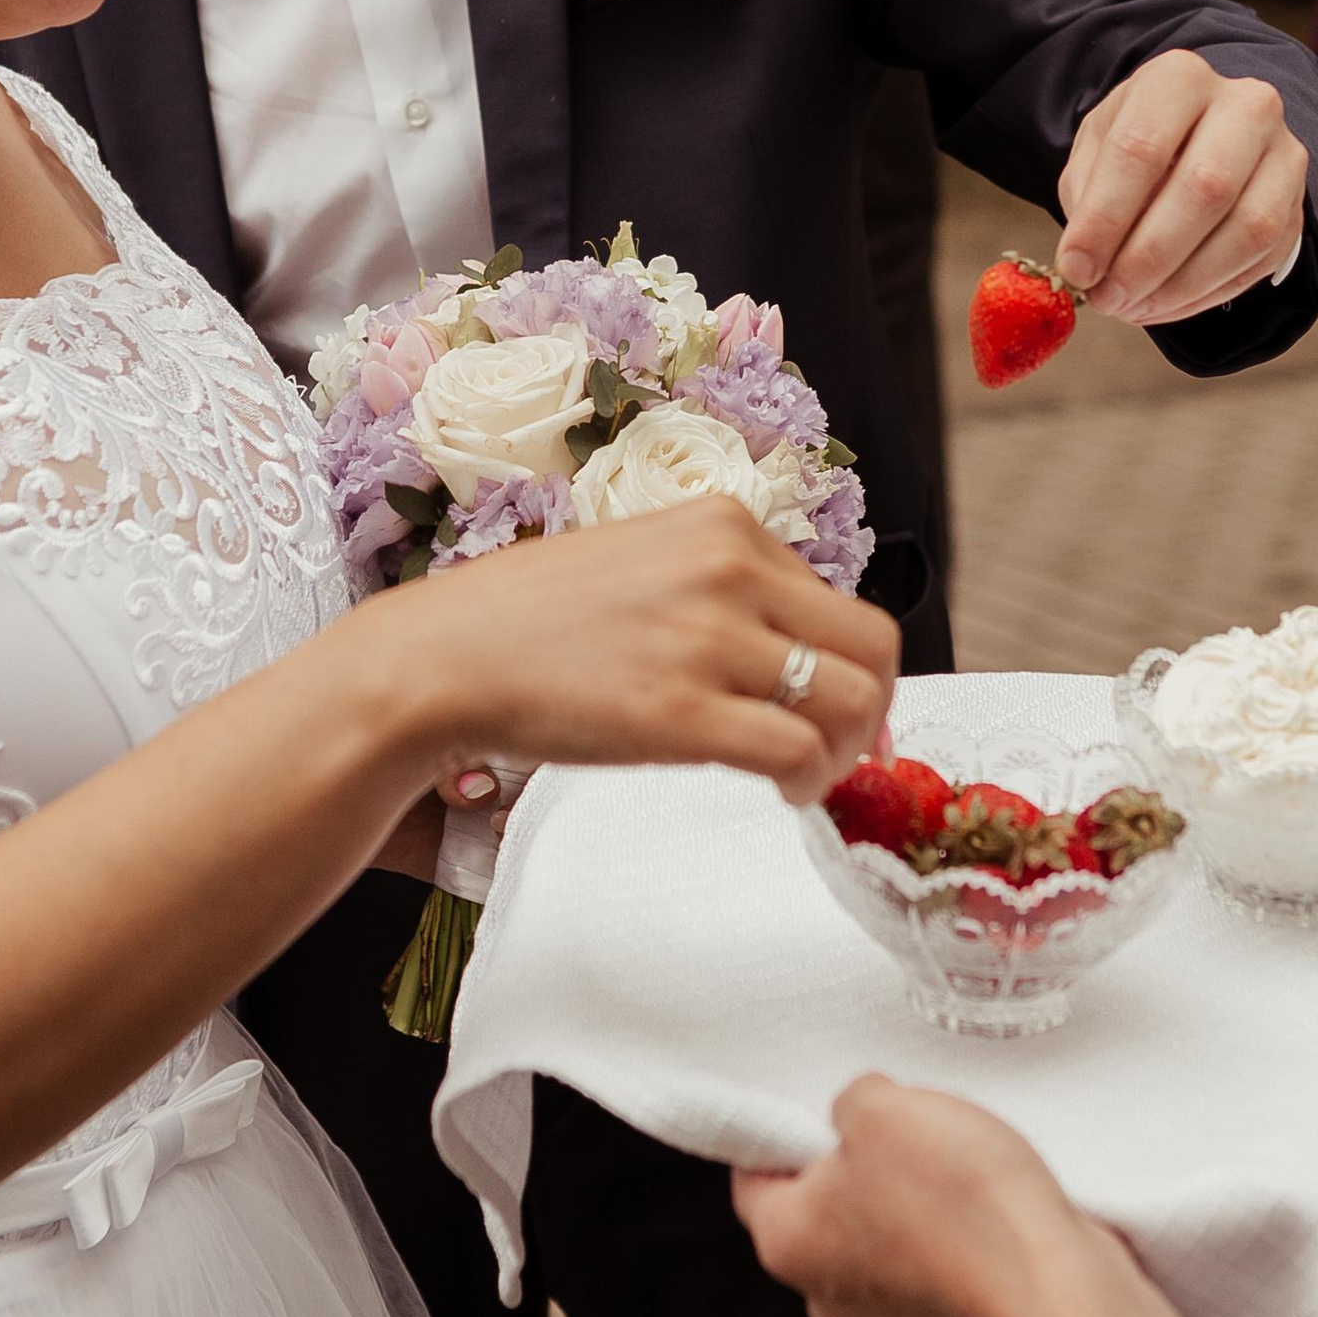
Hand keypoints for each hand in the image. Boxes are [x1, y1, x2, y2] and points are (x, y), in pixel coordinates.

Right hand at [380, 498, 897, 806]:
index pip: (840, 599)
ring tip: (805, 775)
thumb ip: (721, 586)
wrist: (445, 658)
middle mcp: (729, 570)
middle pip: (872, 646)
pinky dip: (808, 782)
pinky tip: (779, 791)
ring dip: (845, 752)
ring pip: (851, 702)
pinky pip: (798, 753)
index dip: (849, 665)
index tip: (831, 707)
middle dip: (872, 708)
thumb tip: (798, 648)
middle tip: (841, 749)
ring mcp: (709, 641)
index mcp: (723, 525)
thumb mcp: (643, 560)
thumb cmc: (531, 620)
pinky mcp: (684, 714)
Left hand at [731, 1075, 1095, 1316]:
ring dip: (912, 1226)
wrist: (1056, 1292)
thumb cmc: (963, 1201)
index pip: (754, 1183)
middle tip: (903, 1143)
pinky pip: (940, 1296)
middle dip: (858, 1181)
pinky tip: (991, 1232)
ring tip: (960, 1186)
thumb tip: (859, 1113)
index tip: (819, 1114)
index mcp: (788, 1242)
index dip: (784, 1138)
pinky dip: (959, 1266)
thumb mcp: (886, 1106)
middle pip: (823, 1223)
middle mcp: (827, 1304)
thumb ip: (852, 1102)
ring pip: (884, 1262)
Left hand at [1055, 53, 1307, 326]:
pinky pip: (1262, 259)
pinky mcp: (1300, 204)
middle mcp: (1246, 105)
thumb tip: (1083, 268)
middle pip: (1205, 187)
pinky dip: (1208, 294)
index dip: (1105, 218)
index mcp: (1180, 78)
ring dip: (1183, 283)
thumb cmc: (1140, 140)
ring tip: (1134, 306)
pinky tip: (1166, 303)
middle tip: (1108, 298)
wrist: (1201, 135)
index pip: (1141, 149)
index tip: (1075, 269)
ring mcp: (1285, 154)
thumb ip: (1088, 201)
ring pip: (1248, 228)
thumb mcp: (1097, 151)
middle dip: (1148, 256)